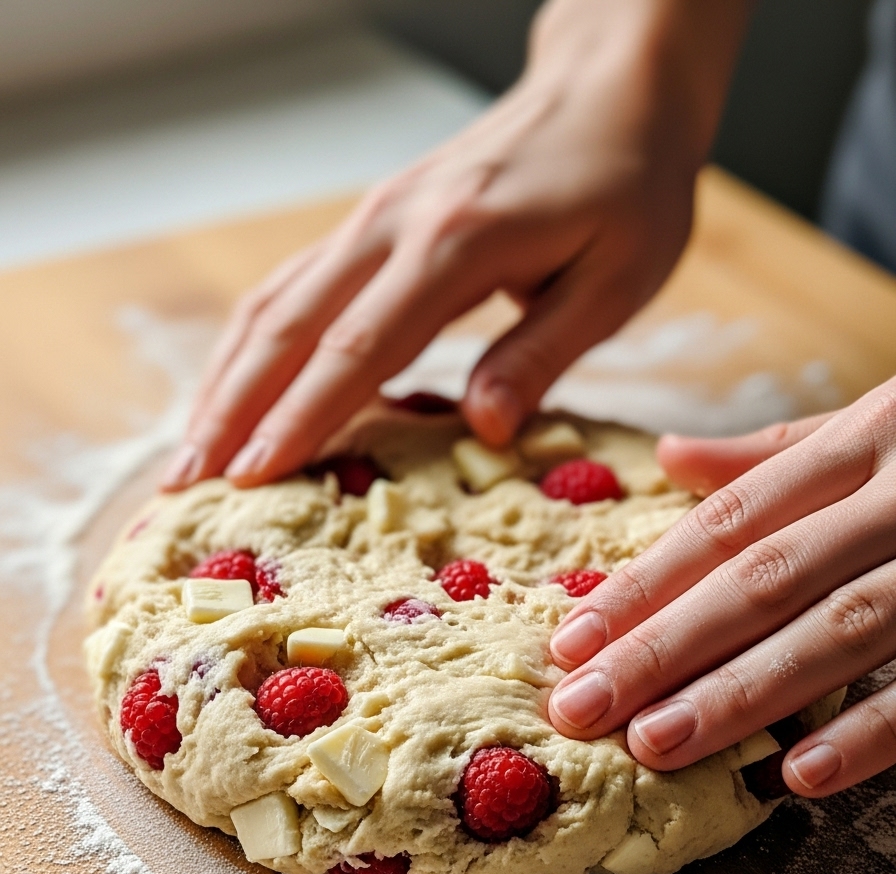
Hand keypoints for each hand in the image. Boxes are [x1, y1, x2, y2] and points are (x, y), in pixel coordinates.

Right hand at [162, 0, 749, 490]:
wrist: (609, 90)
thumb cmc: (627, 187)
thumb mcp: (617, 280)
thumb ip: (542, 353)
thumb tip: (484, 428)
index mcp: (458, 244)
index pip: (359, 346)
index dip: (302, 417)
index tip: (255, 478)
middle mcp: (395, 225)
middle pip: (290, 326)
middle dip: (233, 409)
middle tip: (187, 482)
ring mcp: (374, 217)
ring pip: (275, 303)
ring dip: (225, 379)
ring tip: (188, 451)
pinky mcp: (371, 222)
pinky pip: (293, 287)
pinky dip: (253, 345)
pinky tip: (233, 390)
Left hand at [547, 382, 895, 797]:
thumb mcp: (886, 421)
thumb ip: (780, 452)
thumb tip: (669, 459)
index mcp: (870, 440)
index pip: (732, 522)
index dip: (645, 584)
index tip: (569, 641)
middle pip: (765, 577)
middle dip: (664, 647)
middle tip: (580, 707)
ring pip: (841, 629)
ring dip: (743, 693)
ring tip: (657, 744)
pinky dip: (875, 731)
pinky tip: (797, 775)